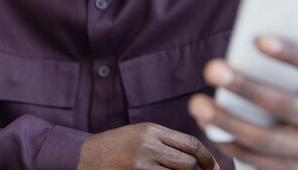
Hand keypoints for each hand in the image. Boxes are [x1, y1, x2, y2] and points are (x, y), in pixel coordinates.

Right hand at [77, 122, 219, 169]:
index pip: (190, 143)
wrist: (82, 157)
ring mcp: (140, 162)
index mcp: (151, 130)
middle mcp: (147, 144)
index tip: (215, 168)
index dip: (208, 158)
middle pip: (188, 162)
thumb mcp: (139, 135)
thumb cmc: (115, 147)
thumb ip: (164, 142)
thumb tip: (195, 157)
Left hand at [188, 37, 297, 169]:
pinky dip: (229, 143)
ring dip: (228, 120)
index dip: (291, 53)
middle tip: (212, 69)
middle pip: (286, 105)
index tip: (258, 40)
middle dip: (246, 87)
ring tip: (197, 103)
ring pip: (266, 138)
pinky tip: (206, 126)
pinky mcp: (288, 168)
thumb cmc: (297, 87)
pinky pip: (256, 160)